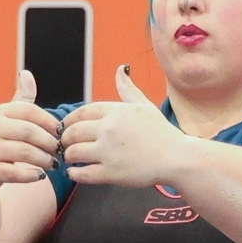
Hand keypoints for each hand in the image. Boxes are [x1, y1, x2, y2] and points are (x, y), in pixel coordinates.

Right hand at [0, 70, 59, 187]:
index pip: (30, 111)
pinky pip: (15, 173)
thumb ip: (22, 99)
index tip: (61, 133)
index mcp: (0, 112)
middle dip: (49, 142)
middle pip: (30, 132)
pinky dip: (31, 175)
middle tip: (59, 151)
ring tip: (53, 164)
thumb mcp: (6, 116)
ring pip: (25, 152)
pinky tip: (40, 175)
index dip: (49, 122)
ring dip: (44, 159)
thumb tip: (27, 74)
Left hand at [59, 66, 187, 186]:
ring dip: (67, 155)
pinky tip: (74, 172)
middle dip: (65, 139)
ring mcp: (108, 152)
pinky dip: (74, 173)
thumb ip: (127, 89)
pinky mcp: (110, 173)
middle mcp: (109, 129)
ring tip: (69, 159)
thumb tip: (120, 69)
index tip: (66, 127)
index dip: (69, 120)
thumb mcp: (144, 105)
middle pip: (73, 132)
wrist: (176, 157)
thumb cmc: (161, 132)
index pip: (81, 112)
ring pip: (74, 152)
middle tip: (65, 144)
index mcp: (115, 112)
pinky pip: (83, 173)